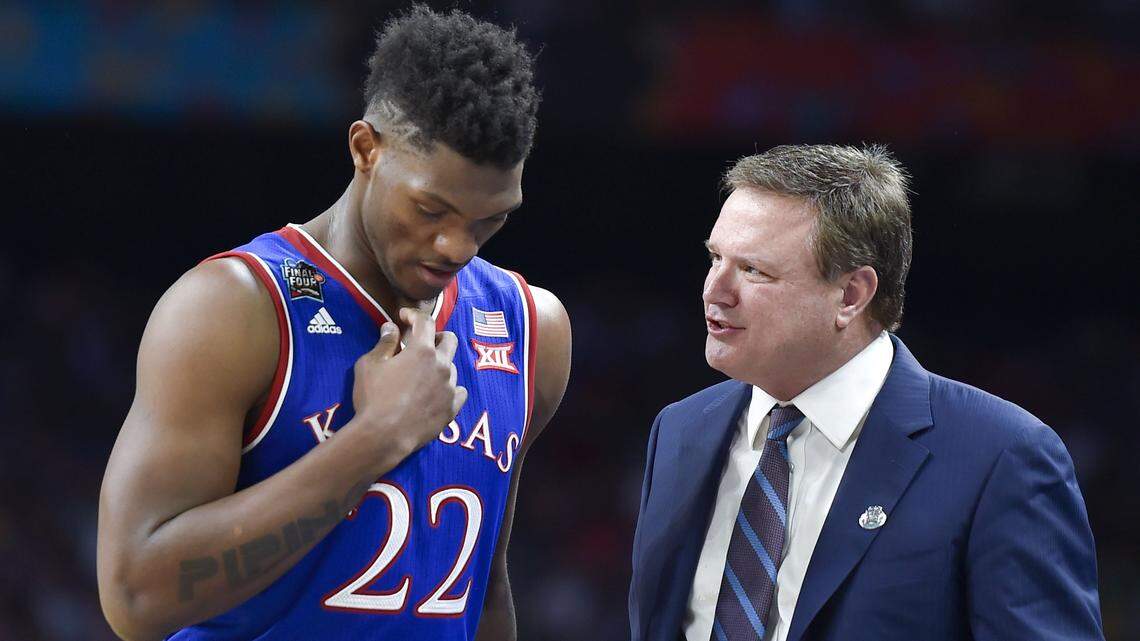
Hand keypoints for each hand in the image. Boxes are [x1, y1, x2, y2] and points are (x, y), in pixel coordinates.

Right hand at [349, 308, 466, 464]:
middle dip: (435, 336)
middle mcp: (442, 365)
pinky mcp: (452, 409)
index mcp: (422, 350)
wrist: (383, 436)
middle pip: (449, 340)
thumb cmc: (373, 397)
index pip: (425, 321)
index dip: (413, 314)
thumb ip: (384, 343)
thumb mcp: (369, 365)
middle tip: (420, 344)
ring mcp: (450, 387)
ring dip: (439, 365)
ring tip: (423, 374)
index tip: (403, 316)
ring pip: (452, 367)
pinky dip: (449, 389)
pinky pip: (458, 392)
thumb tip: (391, 328)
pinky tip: (437, 393)